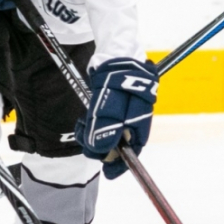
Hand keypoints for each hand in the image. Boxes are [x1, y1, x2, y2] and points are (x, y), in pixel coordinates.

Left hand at [75, 57, 157, 178]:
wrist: (114, 51)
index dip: (122, 163)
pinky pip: (99, 124)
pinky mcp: (110, 106)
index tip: (109, 173)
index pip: (133, 150)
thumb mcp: (108, 104)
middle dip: (99, 146)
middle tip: (86, 138)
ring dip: (91, 134)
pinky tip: (85, 119)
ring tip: (83, 123)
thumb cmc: (116, 77)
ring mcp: (122, 113)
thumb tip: (101, 151)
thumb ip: (105, 128)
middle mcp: (133, 119)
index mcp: (140, 121)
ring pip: (105, 135)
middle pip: (117, 145)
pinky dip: (90, 125)